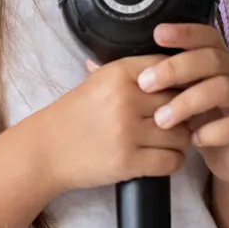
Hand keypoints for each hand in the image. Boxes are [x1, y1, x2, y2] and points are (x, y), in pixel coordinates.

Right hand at [27, 54, 191, 196]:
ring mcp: (128, 132)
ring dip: (180, 141)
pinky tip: (163, 158)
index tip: (182, 92)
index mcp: (120, 73)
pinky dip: (173, 162)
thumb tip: (174, 65)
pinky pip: (172, 161)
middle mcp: (126, 99)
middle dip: (183, 114)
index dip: (182, 82)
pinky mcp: (128, 162)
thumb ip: (134, 74)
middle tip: (176, 123)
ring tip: (168, 142)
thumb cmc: (74, 115)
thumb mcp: (99, 82)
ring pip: (181, 134)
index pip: (171, 69)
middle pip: (181, 102)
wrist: (46, 150)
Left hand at [135, 24, 228, 184]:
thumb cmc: (202, 120)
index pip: (207, 36)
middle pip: (212, 59)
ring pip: (224, 89)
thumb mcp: (181, 95)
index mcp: (220, 61)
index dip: (185, 32)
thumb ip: (162, 80)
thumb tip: (112, 67)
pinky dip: (211, 132)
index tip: (157, 34)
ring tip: (162, 119)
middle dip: (176, 68)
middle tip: (145, 84)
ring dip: (189, 102)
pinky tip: (191, 140)